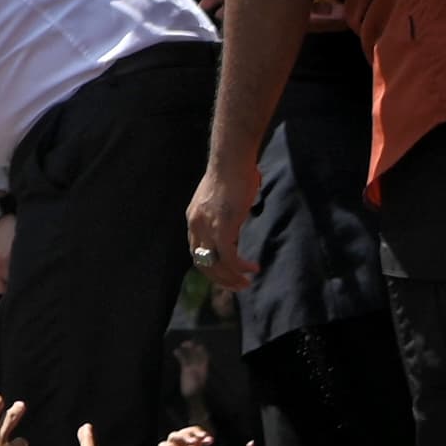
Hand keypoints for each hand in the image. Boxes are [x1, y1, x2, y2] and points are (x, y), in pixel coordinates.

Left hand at [185, 151, 259, 291]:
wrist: (232, 160)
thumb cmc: (233, 174)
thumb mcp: (222, 200)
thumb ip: (224, 214)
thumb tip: (237, 218)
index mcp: (194, 219)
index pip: (197, 252)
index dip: (211, 267)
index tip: (226, 274)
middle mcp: (196, 225)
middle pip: (203, 262)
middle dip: (220, 278)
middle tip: (237, 285)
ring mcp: (207, 227)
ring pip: (216, 264)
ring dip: (231, 278)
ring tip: (246, 282)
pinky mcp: (222, 227)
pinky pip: (229, 257)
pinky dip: (239, 267)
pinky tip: (251, 269)